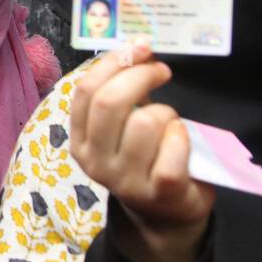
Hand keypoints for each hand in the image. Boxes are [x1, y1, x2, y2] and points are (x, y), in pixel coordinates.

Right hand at [70, 41, 213, 261]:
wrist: (164, 213)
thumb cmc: (144, 158)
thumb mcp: (119, 129)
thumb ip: (119, 94)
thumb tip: (136, 47)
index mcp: (80, 141)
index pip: (86, 91)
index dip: (114, 62)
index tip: (139, 49)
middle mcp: (95, 161)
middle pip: (110, 102)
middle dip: (141, 76)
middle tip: (161, 71)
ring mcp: (125, 179)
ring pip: (145, 121)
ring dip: (164, 111)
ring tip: (168, 121)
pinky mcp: (159, 190)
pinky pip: (172, 147)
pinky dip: (181, 135)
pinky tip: (180, 139)